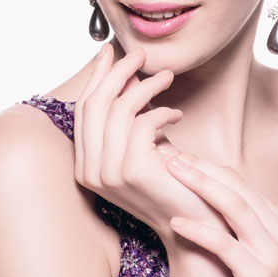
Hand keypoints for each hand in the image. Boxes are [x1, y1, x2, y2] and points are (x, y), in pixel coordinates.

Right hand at [73, 43, 230, 243]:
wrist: (194, 224)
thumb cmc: (170, 184)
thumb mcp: (139, 146)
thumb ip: (126, 117)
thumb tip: (124, 74)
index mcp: (85, 166)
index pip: (83, 110)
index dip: (96, 77)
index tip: (109, 52)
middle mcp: (89, 172)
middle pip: (95, 104)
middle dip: (118, 72)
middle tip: (140, 54)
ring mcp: (108, 173)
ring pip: (119, 109)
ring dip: (146, 86)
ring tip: (167, 77)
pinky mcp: (131, 171)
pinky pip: (143, 122)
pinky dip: (162, 111)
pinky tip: (176, 115)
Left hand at [163, 150, 277, 276]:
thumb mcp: (243, 251)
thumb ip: (227, 224)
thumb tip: (188, 192)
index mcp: (275, 219)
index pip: (237, 180)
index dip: (203, 164)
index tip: (172, 154)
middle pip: (236, 186)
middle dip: (199, 167)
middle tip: (167, 154)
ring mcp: (273, 253)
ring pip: (235, 207)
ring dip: (200, 186)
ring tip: (170, 173)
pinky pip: (226, 246)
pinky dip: (200, 230)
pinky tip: (175, 221)